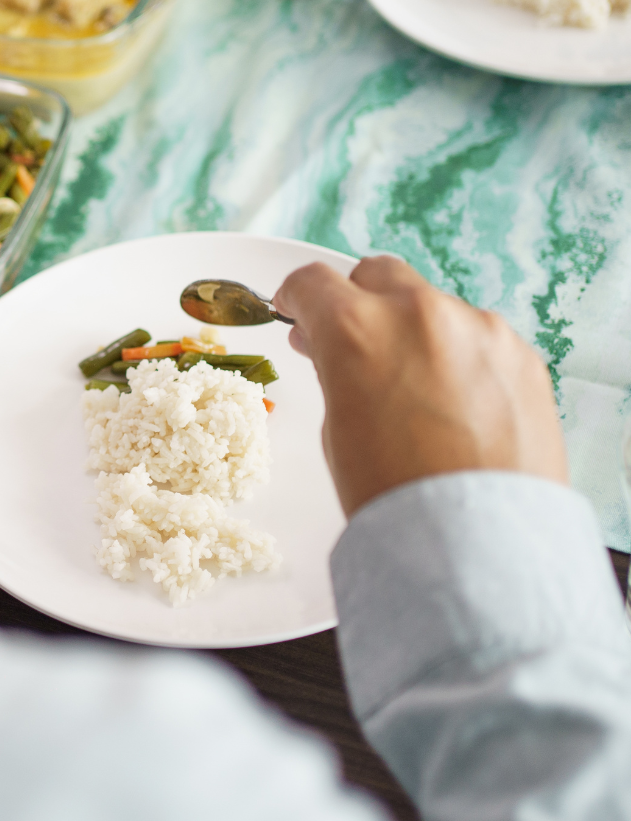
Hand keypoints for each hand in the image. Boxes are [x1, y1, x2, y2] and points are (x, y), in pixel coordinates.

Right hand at [273, 256, 566, 517]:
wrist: (477, 546)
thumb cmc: (393, 499)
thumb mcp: (336, 430)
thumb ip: (335, 371)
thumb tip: (330, 345)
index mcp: (357, 329)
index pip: (312, 282)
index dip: (297, 297)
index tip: (297, 311)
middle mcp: (418, 313)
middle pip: (376, 274)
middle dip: (358, 301)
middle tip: (353, 344)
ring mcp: (478, 328)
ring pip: (431, 306)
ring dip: (414, 332)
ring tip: (415, 389)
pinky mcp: (522, 354)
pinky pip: (478, 337)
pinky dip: (460, 357)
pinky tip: (459, 406)